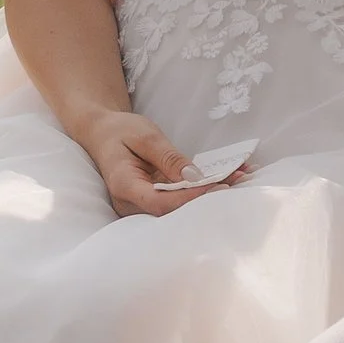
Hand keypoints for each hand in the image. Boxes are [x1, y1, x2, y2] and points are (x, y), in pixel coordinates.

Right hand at [83, 114, 246, 220]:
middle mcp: (131, 204)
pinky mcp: (153, 201)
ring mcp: (141, 206)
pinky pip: (178, 200)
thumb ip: (168, 157)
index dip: (190, 199)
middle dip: (208, 198)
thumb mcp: (145, 136)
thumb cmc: (119, 131)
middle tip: (240, 182)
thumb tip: (194, 177)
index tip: (218, 187)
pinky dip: (202, 190)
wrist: (101, 133)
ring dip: (210, 194)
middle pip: (172, 211)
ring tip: (242, 177)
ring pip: (179, 208)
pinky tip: (229, 178)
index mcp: (124, 186)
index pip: (160, 203)